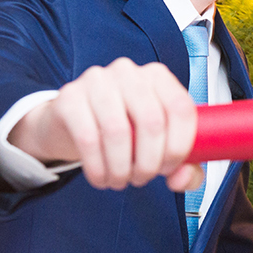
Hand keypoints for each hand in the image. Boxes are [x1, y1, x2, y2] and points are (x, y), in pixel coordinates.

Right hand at [9, 57, 202, 191]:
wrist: (72, 123)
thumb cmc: (123, 130)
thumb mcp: (158, 145)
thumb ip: (183, 166)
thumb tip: (183, 178)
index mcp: (158, 77)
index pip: (181, 108)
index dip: (179, 147)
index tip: (169, 168)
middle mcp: (129, 72)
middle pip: (152, 122)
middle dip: (149, 163)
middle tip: (141, 179)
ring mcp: (97, 80)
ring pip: (119, 132)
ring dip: (121, 169)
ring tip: (120, 180)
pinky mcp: (70, 97)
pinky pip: (88, 138)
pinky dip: (98, 167)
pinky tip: (100, 177)